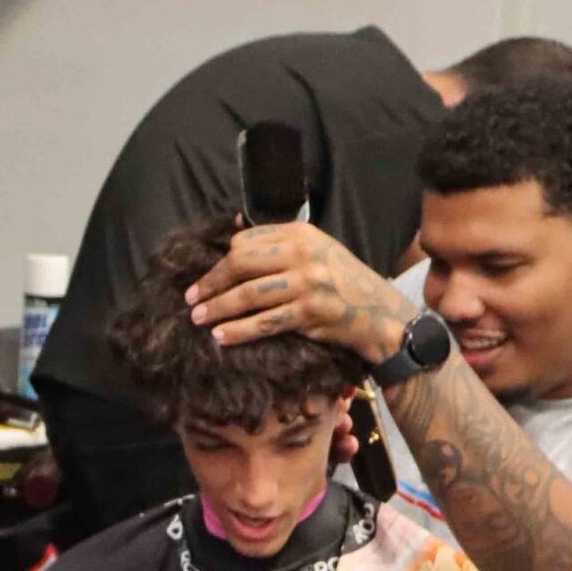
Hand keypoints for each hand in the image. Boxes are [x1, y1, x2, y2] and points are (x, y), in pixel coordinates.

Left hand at [181, 222, 416, 363]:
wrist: (380, 313)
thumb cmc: (343, 283)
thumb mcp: (318, 251)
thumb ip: (281, 244)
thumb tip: (236, 233)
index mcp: (302, 233)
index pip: (247, 241)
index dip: (221, 260)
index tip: (206, 276)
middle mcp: (303, 254)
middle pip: (240, 263)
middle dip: (210, 282)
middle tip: (191, 298)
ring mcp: (307, 283)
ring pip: (248, 295)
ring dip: (217, 308)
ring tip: (198, 318)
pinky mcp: (310, 313)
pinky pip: (264, 322)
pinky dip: (238, 331)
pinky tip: (222, 337)